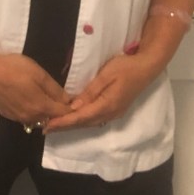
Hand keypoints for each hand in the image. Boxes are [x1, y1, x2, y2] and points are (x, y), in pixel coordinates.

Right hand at [0, 52, 72, 124]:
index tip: (77, 100)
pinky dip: (32, 112)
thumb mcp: (38, 74)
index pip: (63, 114)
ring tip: (47, 99)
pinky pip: (25, 117)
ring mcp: (17, 118)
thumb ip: (55, 89)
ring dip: (45, 113)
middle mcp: (30, 117)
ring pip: (38, 119)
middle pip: (51, 119)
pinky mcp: (7, 115)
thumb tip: (68, 100)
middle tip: (63, 99)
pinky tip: (30, 100)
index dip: (72, 108)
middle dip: (59, 112)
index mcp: (41, 108)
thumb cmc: (13, 69)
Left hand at [42, 52, 157, 133]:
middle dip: (65, 126)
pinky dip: (82, 120)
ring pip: (89, 122)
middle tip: (46, 127)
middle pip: (84, 123)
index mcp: (107, 105)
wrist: (147, 67)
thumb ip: (90, 91)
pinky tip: (74, 118)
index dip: (63, 122)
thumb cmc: (126, 67)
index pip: (80, 117)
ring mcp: (114, 112)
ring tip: (56, 125)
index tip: (48, 126)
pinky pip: (95, 118)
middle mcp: (110, 113)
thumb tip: (74, 107)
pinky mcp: (115, 109)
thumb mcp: (106, 75)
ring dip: (73, 125)